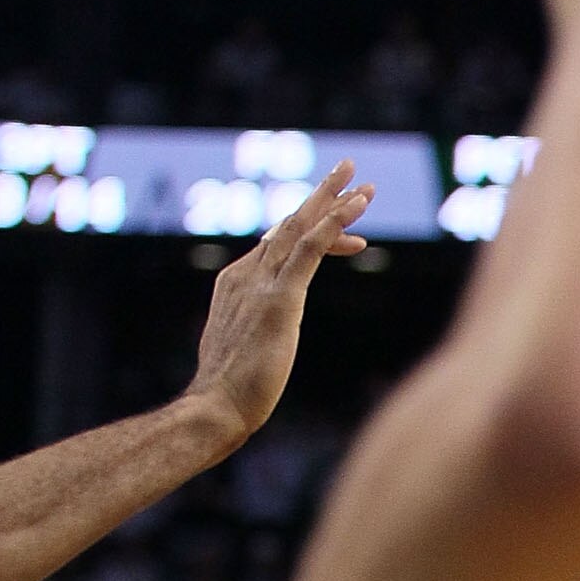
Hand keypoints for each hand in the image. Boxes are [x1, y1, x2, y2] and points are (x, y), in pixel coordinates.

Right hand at [186, 164, 370, 446]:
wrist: (215, 407)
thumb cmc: (228, 394)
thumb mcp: (241, 350)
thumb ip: (251, 333)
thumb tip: (258, 342)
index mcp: (236, 283)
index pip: (277, 245)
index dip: (310, 231)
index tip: (346, 234)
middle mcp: (246, 274)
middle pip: (288, 225)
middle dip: (322, 198)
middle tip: (349, 172)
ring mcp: (261, 283)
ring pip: (301, 228)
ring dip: (334, 203)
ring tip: (364, 186)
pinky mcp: (280, 299)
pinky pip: (310, 250)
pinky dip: (333, 225)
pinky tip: (355, 210)